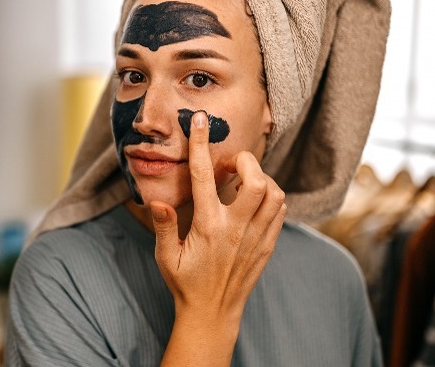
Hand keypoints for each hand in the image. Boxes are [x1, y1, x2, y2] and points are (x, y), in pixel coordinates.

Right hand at [151, 110, 285, 321]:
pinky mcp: (267, 245)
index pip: (204, 176)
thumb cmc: (184, 282)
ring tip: (241, 181)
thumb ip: (163, 225)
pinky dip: (271, 195)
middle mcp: (236, 228)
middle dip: (244, 161)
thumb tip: (155, 200)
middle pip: (255, 179)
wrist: (212, 313)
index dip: (200, 144)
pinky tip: (253, 199)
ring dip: (260, 177)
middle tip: (228, 166)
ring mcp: (256, 237)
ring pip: (274, 193)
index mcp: (207, 227)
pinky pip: (280, 210)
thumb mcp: (165, 255)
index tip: (200, 120)